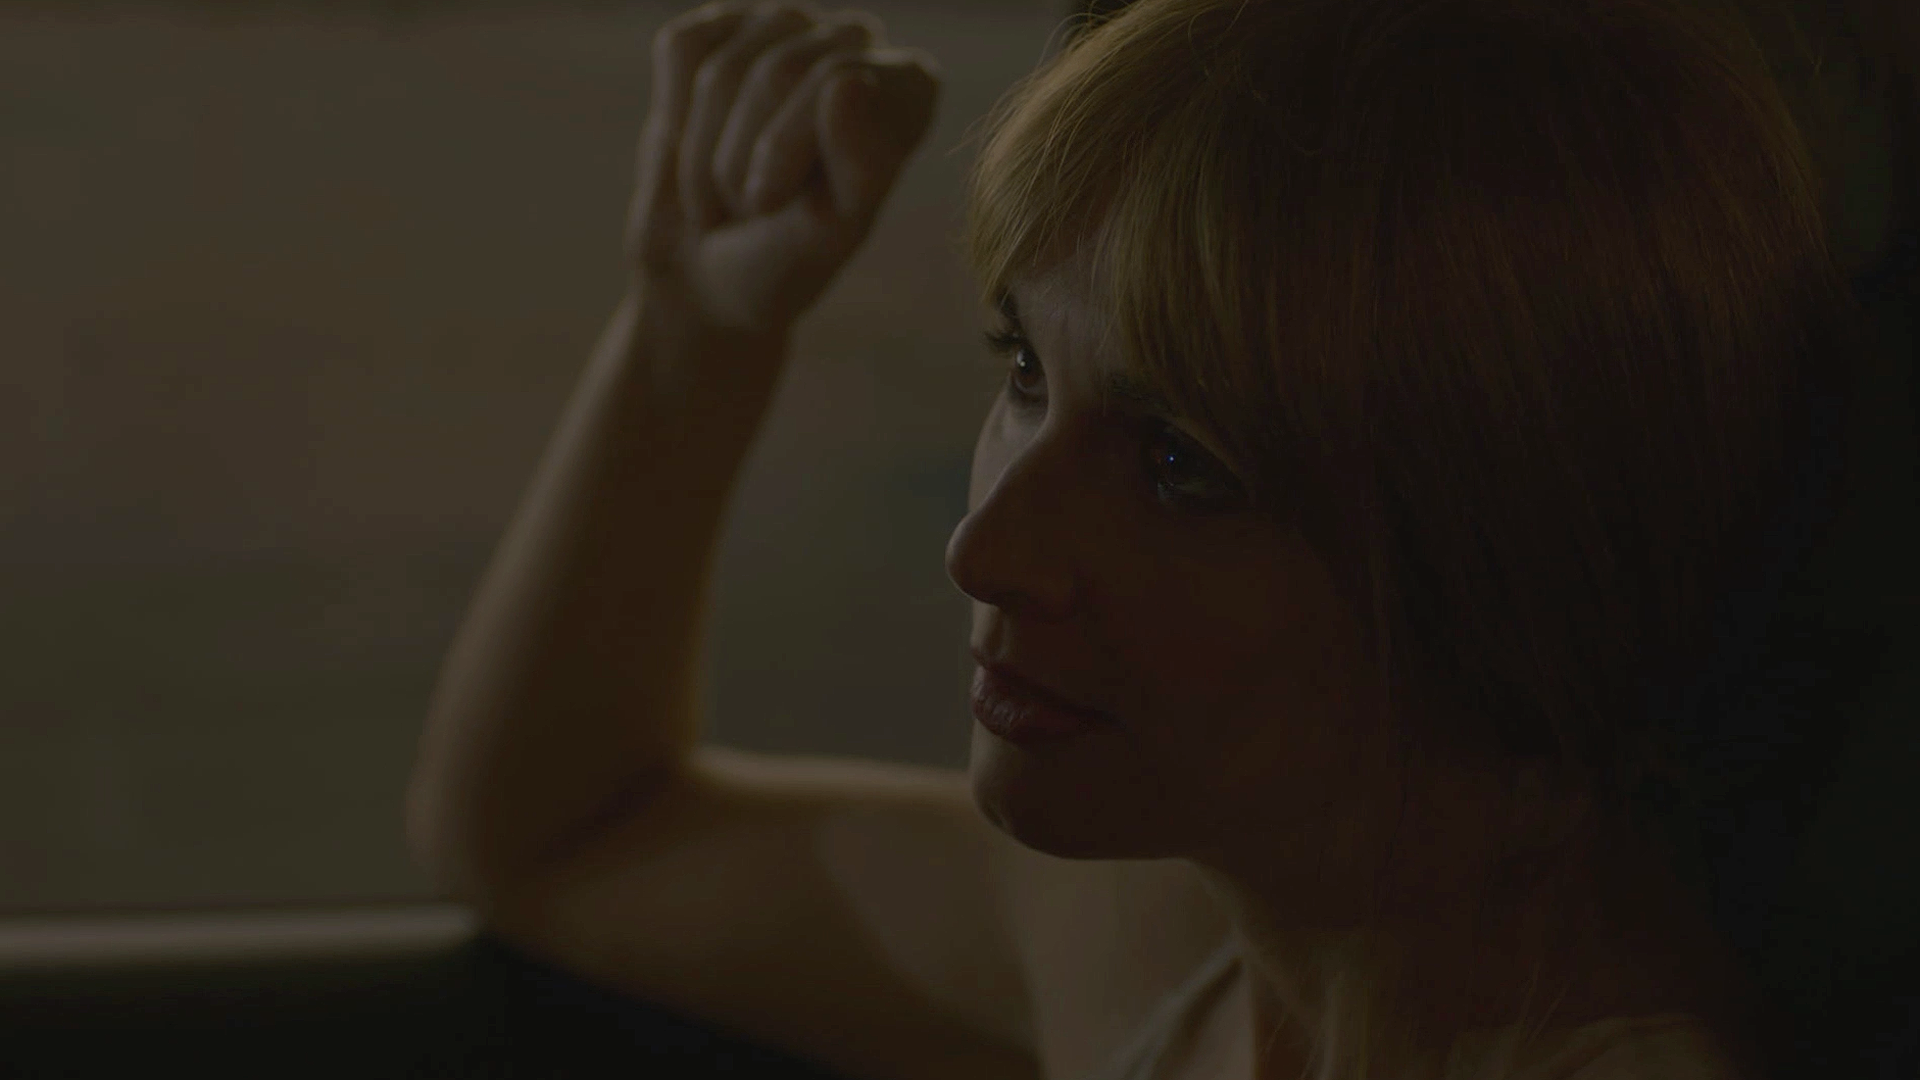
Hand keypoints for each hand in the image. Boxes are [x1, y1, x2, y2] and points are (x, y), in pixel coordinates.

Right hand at [627, 1, 941, 340]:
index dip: (792, 146)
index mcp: (906, 90)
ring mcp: (785, 27)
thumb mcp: (831, 232)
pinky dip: (676, 121)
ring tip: (727, 191)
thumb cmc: (785, 259)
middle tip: (753, 208)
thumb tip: (849, 81)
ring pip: (724, 70)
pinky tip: (695, 147)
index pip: (844, 79)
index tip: (773, 206)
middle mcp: (853, 43)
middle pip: (780, 71)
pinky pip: (683, 54)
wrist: (706, 277)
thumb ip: (862, 162)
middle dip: (746, 160)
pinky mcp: (719, 28)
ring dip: (707, 156)